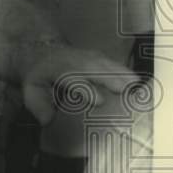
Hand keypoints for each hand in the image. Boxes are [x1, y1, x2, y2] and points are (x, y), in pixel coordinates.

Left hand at [21, 45, 138, 126]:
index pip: (73, 79)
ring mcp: (90, 57)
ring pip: (109, 65)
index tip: (99, 101)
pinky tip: (141, 84)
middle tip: (129, 94)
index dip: (86, 89)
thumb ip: (38, 105)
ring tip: (140, 90)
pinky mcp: (101, 57)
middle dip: (112, 80)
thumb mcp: (32, 91)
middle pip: (97, 69)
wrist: (42, 52)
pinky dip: (128, 73)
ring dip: (124, 76)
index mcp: (59, 70)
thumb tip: (47, 120)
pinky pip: (117, 65)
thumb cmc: (39, 77)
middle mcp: (76, 61)